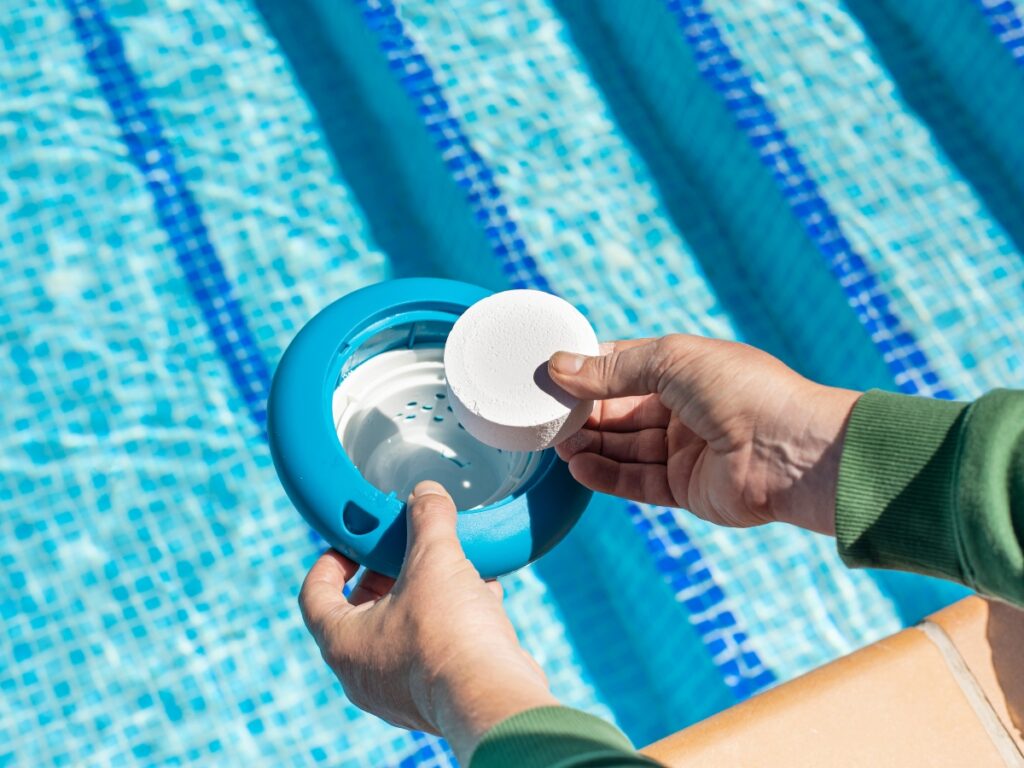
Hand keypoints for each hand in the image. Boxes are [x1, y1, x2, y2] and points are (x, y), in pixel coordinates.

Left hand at [298, 481, 555, 763]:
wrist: (492, 695)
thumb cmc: (448, 633)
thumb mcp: (434, 559)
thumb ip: (427, 519)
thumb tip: (425, 493)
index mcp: (342, 642)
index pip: (314, 594)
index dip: (330, 561)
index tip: (354, 541)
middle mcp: (363, 673)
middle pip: (361, 611)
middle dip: (387, 573)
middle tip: (408, 547)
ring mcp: (399, 690)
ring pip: (403, 629)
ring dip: (425, 595)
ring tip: (451, 564)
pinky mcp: (437, 695)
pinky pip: (436, 648)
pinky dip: (453, 619)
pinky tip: (482, 592)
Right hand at [548, 336, 860, 533]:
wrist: (792, 451)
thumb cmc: (742, 390)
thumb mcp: (672, 361)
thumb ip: (613, 368)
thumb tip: (558, 366)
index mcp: (686, 369)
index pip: (625, 365)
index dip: (589, 369)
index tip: (549, 373)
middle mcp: (685, 408)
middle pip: (620, 410)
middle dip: (582, 411)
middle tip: (542, 414)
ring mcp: (684, 449)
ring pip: (623, 446)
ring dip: (588, 443)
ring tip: (554, 443)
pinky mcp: (684, 488)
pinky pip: (636, 480)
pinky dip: (605, 474)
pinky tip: (577, 466)